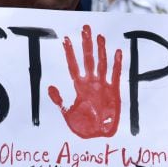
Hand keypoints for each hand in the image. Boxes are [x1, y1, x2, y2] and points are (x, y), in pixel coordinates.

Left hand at [48, 24, 122, 138]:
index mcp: (79, 87)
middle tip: (85, 29)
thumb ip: (60, 101)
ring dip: (101, 51)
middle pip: (88, 60)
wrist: (98, 137)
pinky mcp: (114, 92)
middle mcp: (92, 83)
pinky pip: (115, 75)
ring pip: (102, 64)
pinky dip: (116, 64)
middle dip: (86, 45)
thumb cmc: (84, 127)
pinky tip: (117, 52)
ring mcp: (103, 86)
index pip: (73, 66)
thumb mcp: (68, 114)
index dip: (70, 53)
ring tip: (99, 37)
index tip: (66, 39)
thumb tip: (51, 87)